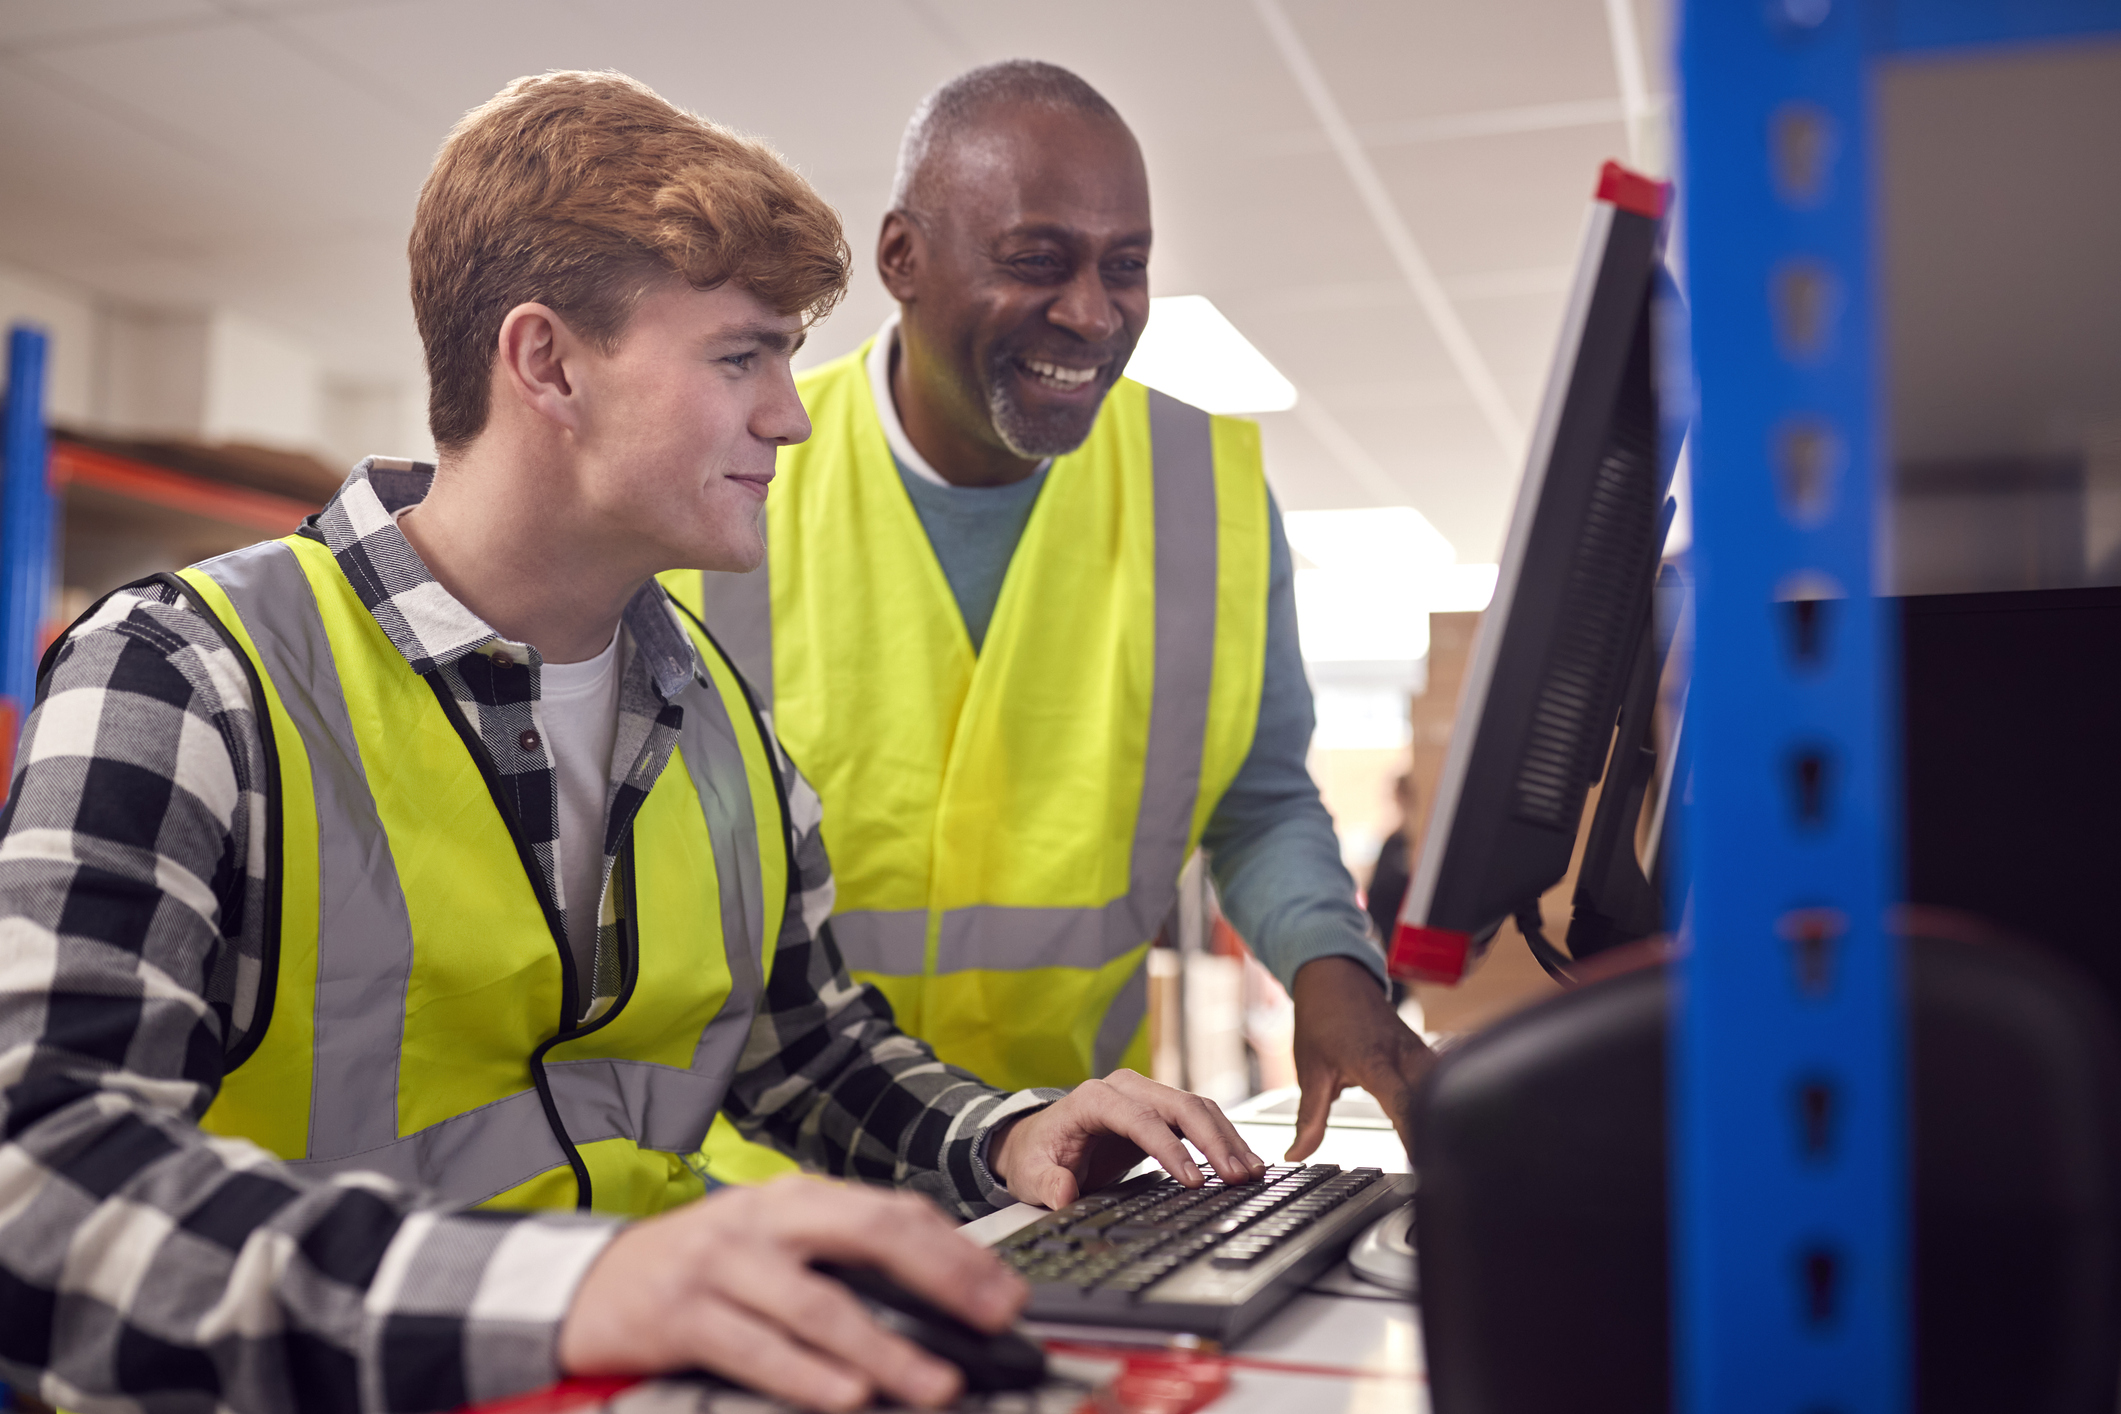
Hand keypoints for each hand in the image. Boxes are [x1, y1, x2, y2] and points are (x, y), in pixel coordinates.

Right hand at [556, 1175, 1024, 1411]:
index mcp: (796, 1199)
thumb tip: (940, 1295)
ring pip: (819, 1305)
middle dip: (942, 1278)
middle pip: (868, 1235)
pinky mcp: (681, 1316)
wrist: (589, 1283)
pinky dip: (806, 1375)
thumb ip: (840, 1258)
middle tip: (992, 1318)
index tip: (1006, 1293)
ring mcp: (722, 1264)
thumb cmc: (700, 1269)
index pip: (893, 1211)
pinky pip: (756, 1348)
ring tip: (936, 1382)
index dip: (957, 1250)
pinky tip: (846, 1397)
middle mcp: (764, 1220)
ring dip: (884, 1349)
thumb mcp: (772, 1245)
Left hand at [987, 1068, 1266, 1208]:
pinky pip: (1198, 1119)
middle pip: (1179, 1105)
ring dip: (1226, 1139)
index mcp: (1093, 1099)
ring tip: (1250, 1171)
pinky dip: (1223, 1138)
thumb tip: (1063, 1194)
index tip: (1193, 1180)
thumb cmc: (1036, 1154)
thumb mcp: (1030, 1174)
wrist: (1038, 1141)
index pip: (1140, 1119)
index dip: (1170, 1148)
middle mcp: (1124, 1088)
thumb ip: (1048, 1183)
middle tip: (1237, 1176)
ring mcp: (1146, 1096)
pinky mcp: (1160, 1111)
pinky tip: (1242, 1161)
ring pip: (1197, 1108)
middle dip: (1212, 1141)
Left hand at [1287, 955, 1434, 1161]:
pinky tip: (1442, 1124)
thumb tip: (1297, 1154)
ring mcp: (1418, 1051)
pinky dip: (1442, 1099)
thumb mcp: (1310, 1071)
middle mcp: (1404, 1055)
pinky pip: (1441, 1078)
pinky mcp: (1424, 1051)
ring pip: (1443, 1087)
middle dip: (1437, 1134)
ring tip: (1442, 1154)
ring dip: (1442, 1115)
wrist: (1334, 974)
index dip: (1416, 1136)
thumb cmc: (1322, 1016)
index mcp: (1374, 1062)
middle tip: (1438, 1172)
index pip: (1404, 1104)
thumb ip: (1309, 1118)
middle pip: (1434, 1099)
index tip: (1422, 1166)